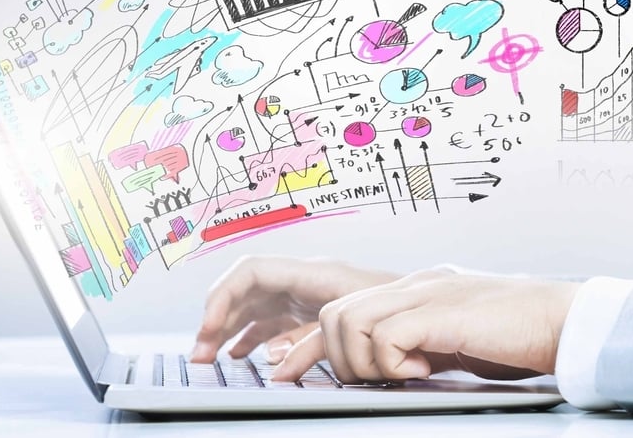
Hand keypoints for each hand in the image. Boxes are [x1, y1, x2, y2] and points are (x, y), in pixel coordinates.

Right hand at [190, 255, 399, 363]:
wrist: (433, 308)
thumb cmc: (402, 308)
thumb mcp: (357, 323)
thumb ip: (314, 341)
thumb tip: (274, 360)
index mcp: (313, 274)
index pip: (251, 271)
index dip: (224, 296)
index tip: (210, 329)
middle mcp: (305, 280)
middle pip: (246, 290)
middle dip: (217, 318)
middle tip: (199, 354)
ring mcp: (307, 295)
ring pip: (255, 307)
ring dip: (230, 330)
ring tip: (211, 358)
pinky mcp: (313, 313)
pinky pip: (273, 322)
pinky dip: (253, 338)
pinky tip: (244, 358)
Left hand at [271, 270, 579, 383]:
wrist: (560, 321)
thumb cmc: (513, 336)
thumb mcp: (448, 341)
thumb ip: (414, 345)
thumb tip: (384, 370)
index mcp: (411, 290)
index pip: (341, 309)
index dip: (309, 344)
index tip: (288, 370)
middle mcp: (410, 285)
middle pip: (334, 312)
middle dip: (340, 357)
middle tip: (380, 378)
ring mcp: (424, 293)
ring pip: (349, 319)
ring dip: (366, 359)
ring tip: (403, 374)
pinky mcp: (440, 310)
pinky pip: (385, 334)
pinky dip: (394, 361)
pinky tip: (423, 369)